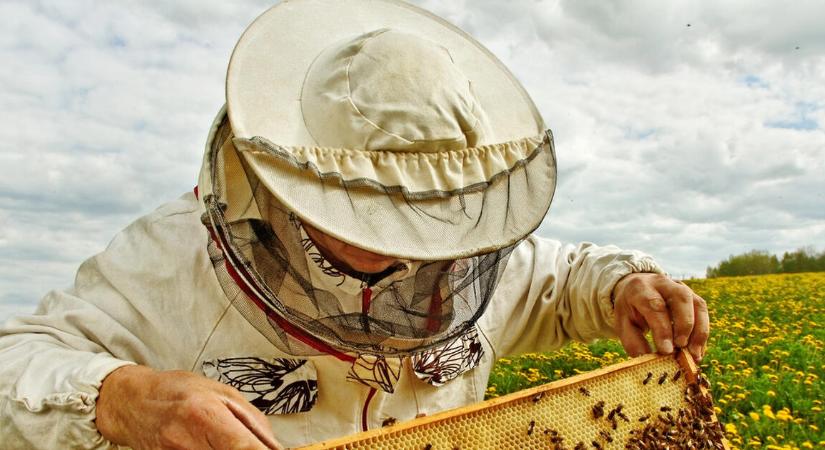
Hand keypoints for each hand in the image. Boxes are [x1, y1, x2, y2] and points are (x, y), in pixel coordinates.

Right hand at [96, 365, 282, 449]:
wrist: (133, 402)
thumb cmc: (180, 391)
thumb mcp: (223, 393)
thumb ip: (253, 422)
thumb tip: (276, 448)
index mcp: (205, 414)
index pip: (243, 446)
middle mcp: (186, 440)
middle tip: (254, 447)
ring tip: (226, 442)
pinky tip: (213, 447)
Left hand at [611, 273, 708, 361]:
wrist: (637, 289)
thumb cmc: (630, 310)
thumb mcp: (623, 323)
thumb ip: (634, 341)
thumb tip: (650, 361)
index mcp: (640, 288)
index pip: (655, 306)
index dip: (662, 329)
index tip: (667, 351)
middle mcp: (663, 283)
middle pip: (681, 298)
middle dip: (684, 325)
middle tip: (681, 348)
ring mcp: (681, 287)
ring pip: (697, 304)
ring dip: (698, 331)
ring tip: (694, 355)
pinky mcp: (692, 295)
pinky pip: (702, 312)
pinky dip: (702, 333)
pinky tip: (697, 351)